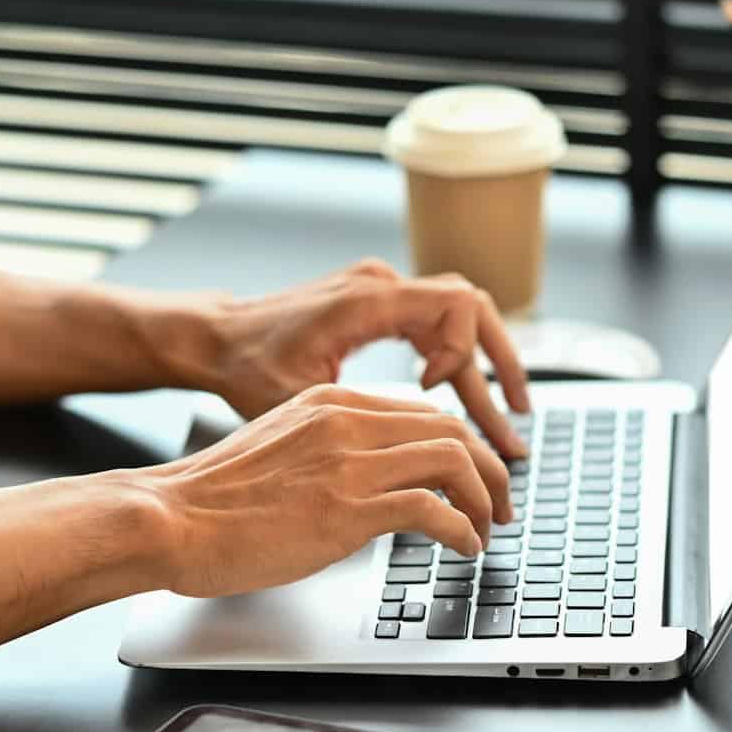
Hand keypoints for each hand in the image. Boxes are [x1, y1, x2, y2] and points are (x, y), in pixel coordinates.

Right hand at [140, 384, 513, 597]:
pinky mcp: (347, 508)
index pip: (420, 412)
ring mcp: (348, 463)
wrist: (167, 517)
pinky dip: (461, 529)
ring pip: (453, 460)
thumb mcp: (278, 451)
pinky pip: (432, 508)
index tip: (472, 476)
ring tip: (489, 528)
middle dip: (488, 469)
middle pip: (450, 428)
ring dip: (484, 498)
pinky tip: (463, 548)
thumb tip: (364, 484)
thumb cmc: (209, 500)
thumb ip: (324, 453)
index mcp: (328, 403)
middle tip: (499, 504)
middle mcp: (345, 422)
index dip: (460, 446)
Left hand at [203, 260, 532, 457]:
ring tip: (508, 415)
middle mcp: (381, 285)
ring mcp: (380, 290)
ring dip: (484, 363)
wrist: (213, 339)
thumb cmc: (244, 366)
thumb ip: (363, 411)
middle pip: (472, 308)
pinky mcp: (375, 304)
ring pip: (459, 316)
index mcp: (368, 299)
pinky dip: (454, 358)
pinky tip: (462, 398)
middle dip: (500, 364)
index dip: (462, 355)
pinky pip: (434, 322)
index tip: (435, 396)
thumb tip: (418, 445)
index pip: (456, 306)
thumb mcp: (300, 395)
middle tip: (519, 416)